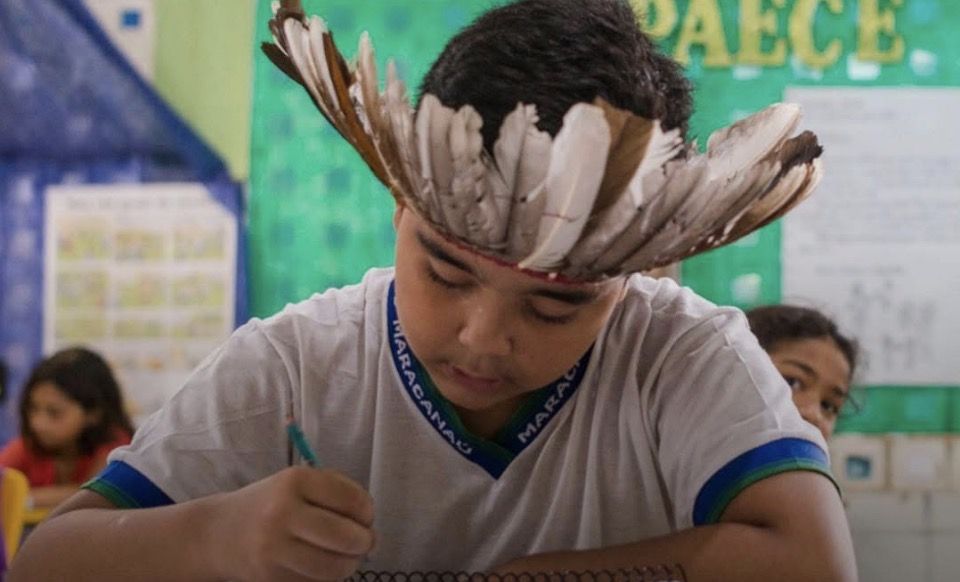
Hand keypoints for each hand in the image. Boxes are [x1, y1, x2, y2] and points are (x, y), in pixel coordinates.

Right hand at [210, 466, 374, 580]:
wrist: (219, 533)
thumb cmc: (270, 503)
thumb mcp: (297, 483)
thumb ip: (336, 491)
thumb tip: (368, 519)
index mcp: (295, 481)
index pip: (351, 499)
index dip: (368, 512)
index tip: (366, 516)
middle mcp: (282, 513)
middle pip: (346, 537)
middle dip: (365, 542)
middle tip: (365, 542)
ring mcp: (274, 549)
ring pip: (334, 567)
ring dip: (350, 564)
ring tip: (347, 557)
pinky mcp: (271, 578)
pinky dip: (326, 578)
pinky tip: (321, 565)